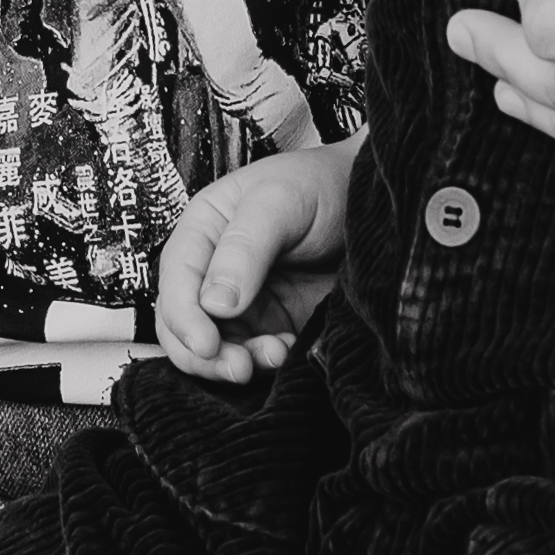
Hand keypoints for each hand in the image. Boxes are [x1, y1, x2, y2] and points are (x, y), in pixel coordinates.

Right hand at [155, 138, 358, 379]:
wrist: (378, 208)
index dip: (184, 319)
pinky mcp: (274, 325)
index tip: (207, 345)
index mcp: (205, 230)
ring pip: (215, 349)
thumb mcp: (280, 201)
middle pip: (183, 324)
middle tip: (238, 368)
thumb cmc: (325, 186)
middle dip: (204, 354)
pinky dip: (263, 365)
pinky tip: (287, 353)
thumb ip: (244, 247)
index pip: (175, 282)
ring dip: (237, 363)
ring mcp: (245, 301)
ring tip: (274, 356)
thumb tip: (213, 304)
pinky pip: (253, 357)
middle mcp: (215, 269)